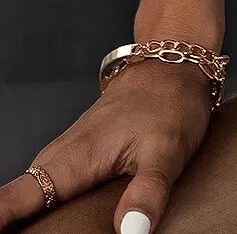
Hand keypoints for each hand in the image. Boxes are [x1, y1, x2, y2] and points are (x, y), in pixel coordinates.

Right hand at [0, 58, 214, 231]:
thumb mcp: (168, 150)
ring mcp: (68, 153)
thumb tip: (130, 231)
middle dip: (9, 223)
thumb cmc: (169, 102)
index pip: (18, 197)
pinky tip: (45, 221)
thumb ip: (148, 192)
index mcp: (74, 159)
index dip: (1, 217)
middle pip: (18, 200)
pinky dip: (39, 205)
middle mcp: (62, 156)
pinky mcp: (79, 155)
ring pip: (31, 193)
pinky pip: (47, 185)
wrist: (173, 66)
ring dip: (22, 216)